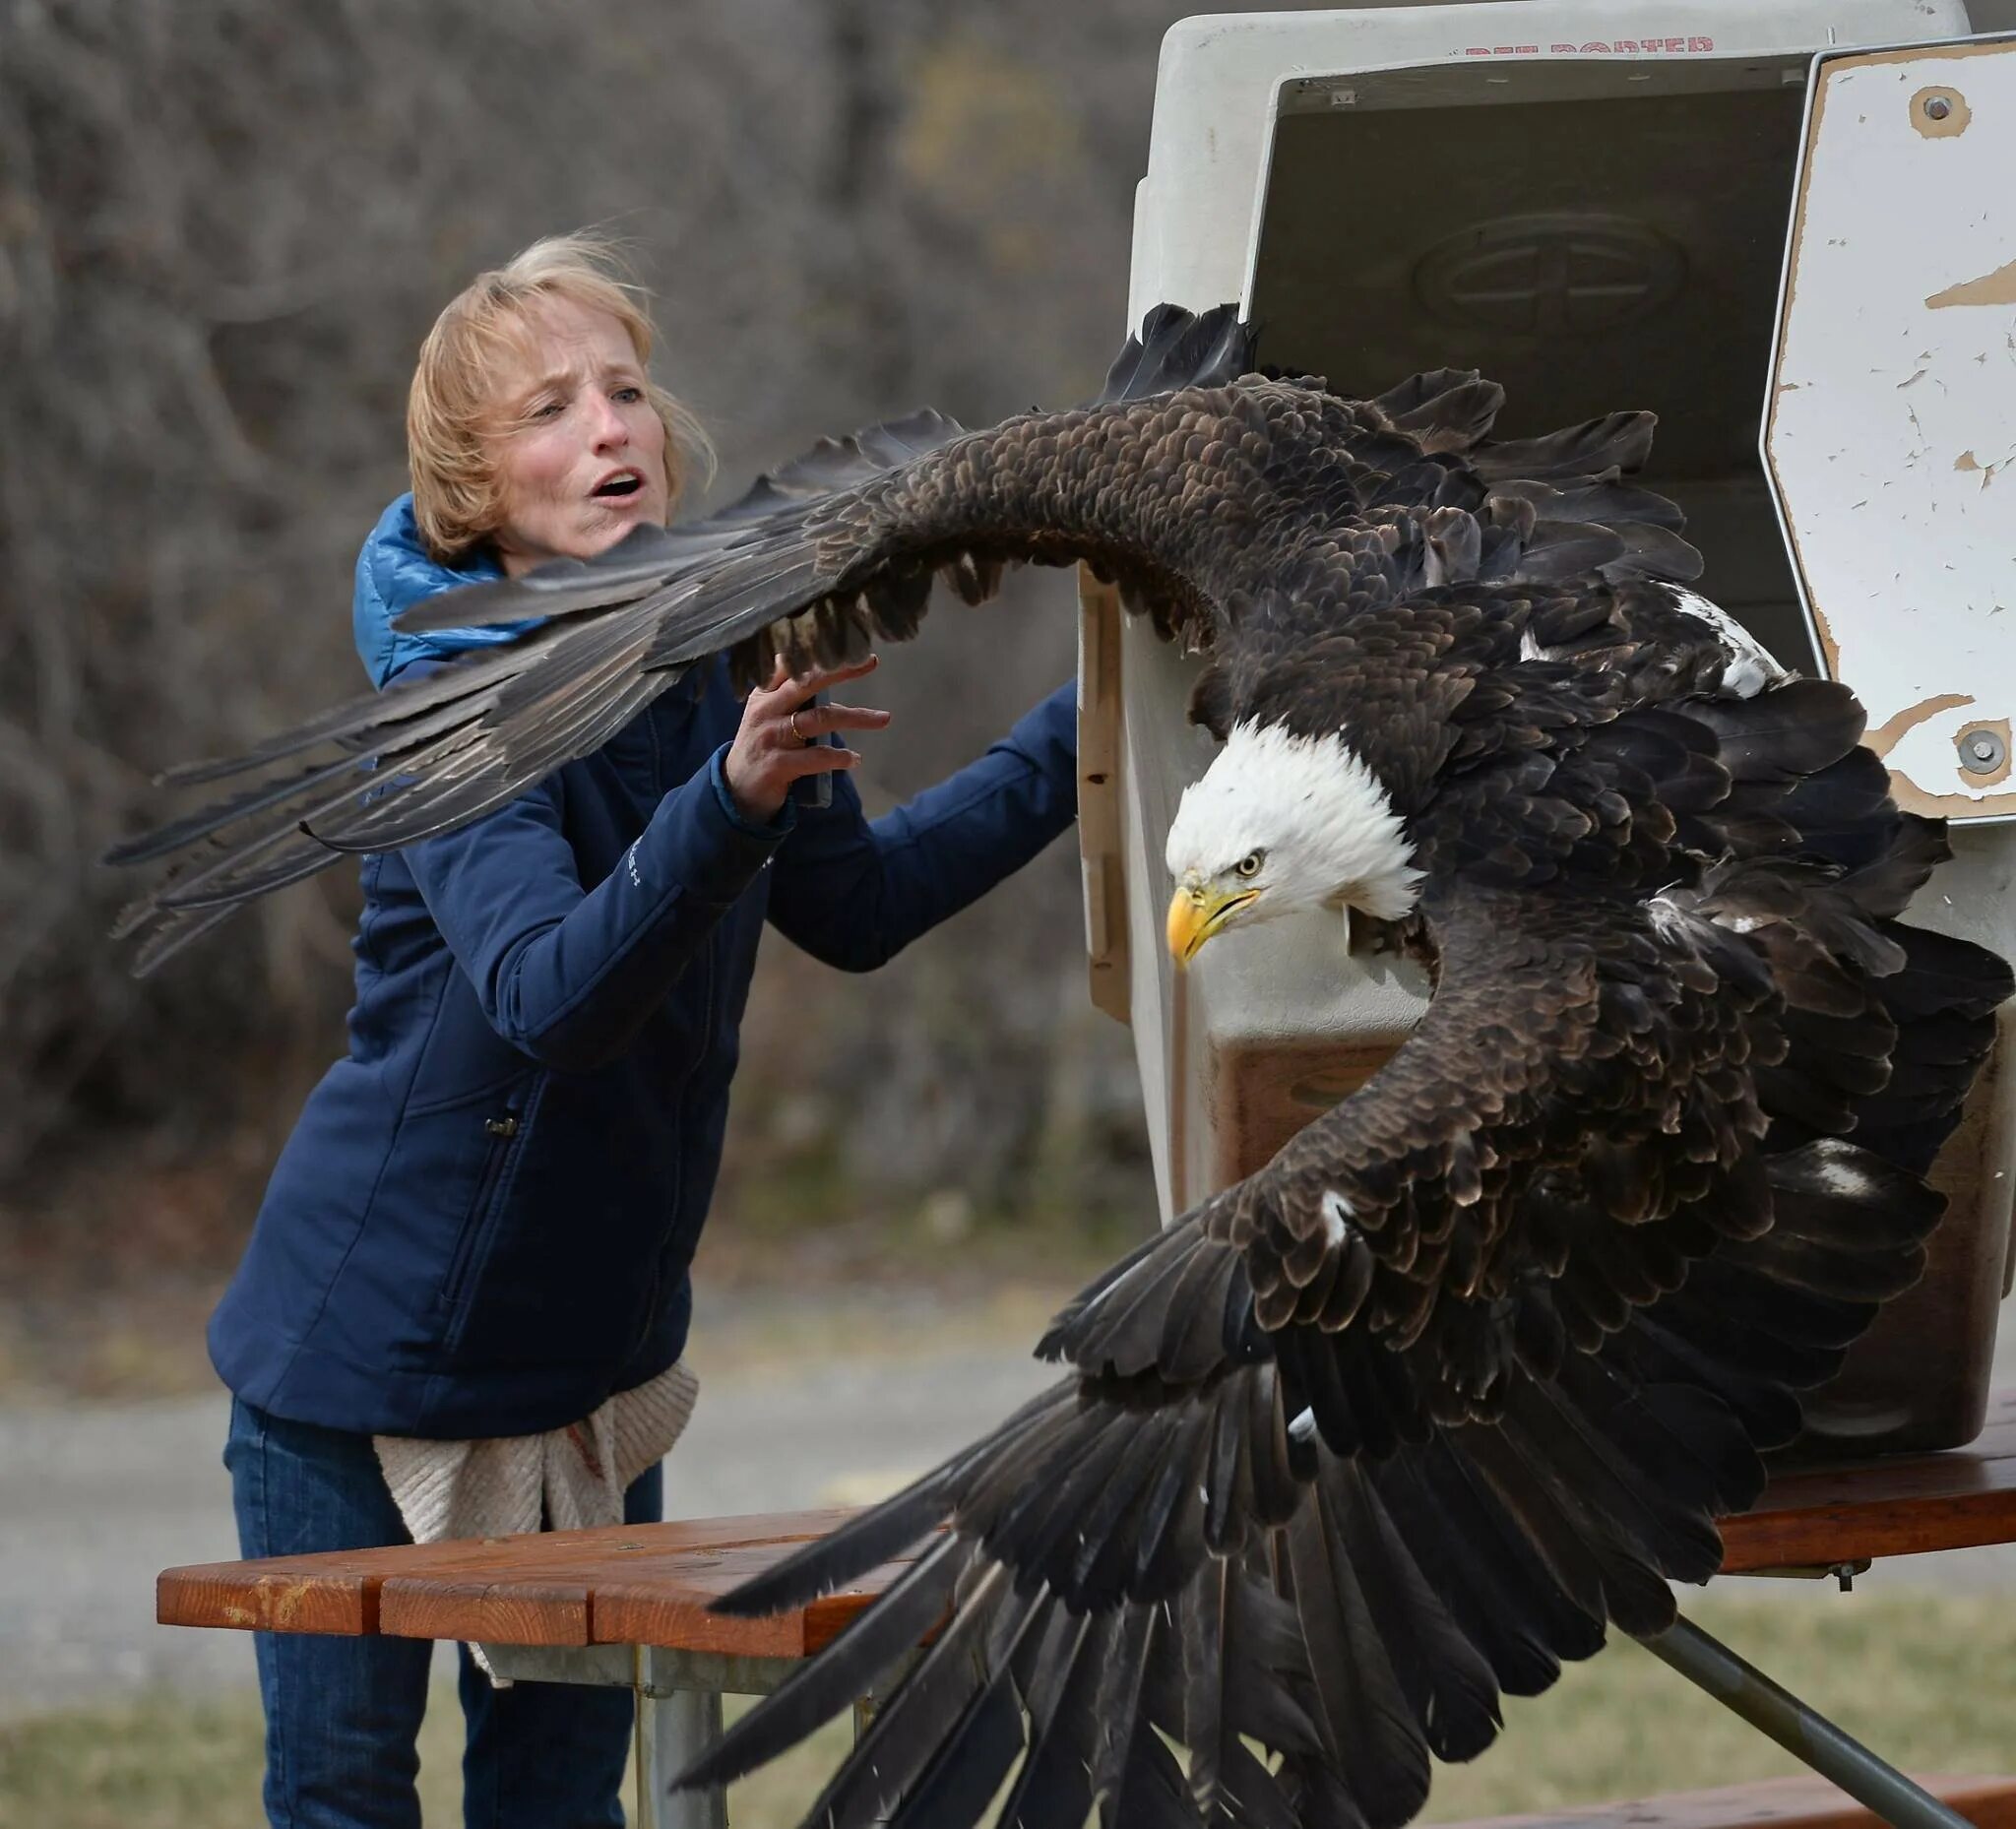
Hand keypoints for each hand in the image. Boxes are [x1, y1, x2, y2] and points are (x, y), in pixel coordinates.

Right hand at [724, 654, 890, 825]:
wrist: (737, 789)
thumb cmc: (763, 746)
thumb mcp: (768, 713)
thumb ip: (791, 693)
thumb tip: (831, 672)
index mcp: (765, 693)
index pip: (789, 663)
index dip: (817, 651)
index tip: (848, 643)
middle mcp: (766, 709)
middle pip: (807, 682)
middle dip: (841, 670)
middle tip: (870, 662)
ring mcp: (771, 736)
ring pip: (820, 719)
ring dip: (856, 717)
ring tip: (883, 718)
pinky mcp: (777, 764)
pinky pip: (816, 757)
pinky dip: (839, 756)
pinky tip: (854, 758)